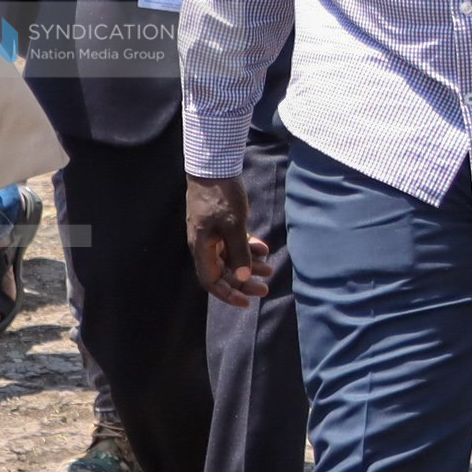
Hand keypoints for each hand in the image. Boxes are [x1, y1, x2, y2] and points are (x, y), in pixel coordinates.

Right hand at [186, 173, 273, 307]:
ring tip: (269, 268)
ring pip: (230, 258)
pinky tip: (263, 246)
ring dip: (249, 265)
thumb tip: (243, 277)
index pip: (210, 281)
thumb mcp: (233, 225)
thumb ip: (239, 252)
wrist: (212, 167)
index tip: (246, 303)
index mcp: (201, 247)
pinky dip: (247, 248)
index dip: (227, 294)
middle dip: (244, 282)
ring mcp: (210, 234)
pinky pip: (232, 243)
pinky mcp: (218, 224)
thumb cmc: (221, 197)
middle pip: (222, 272)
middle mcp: (203, 244)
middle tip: (266, 288)